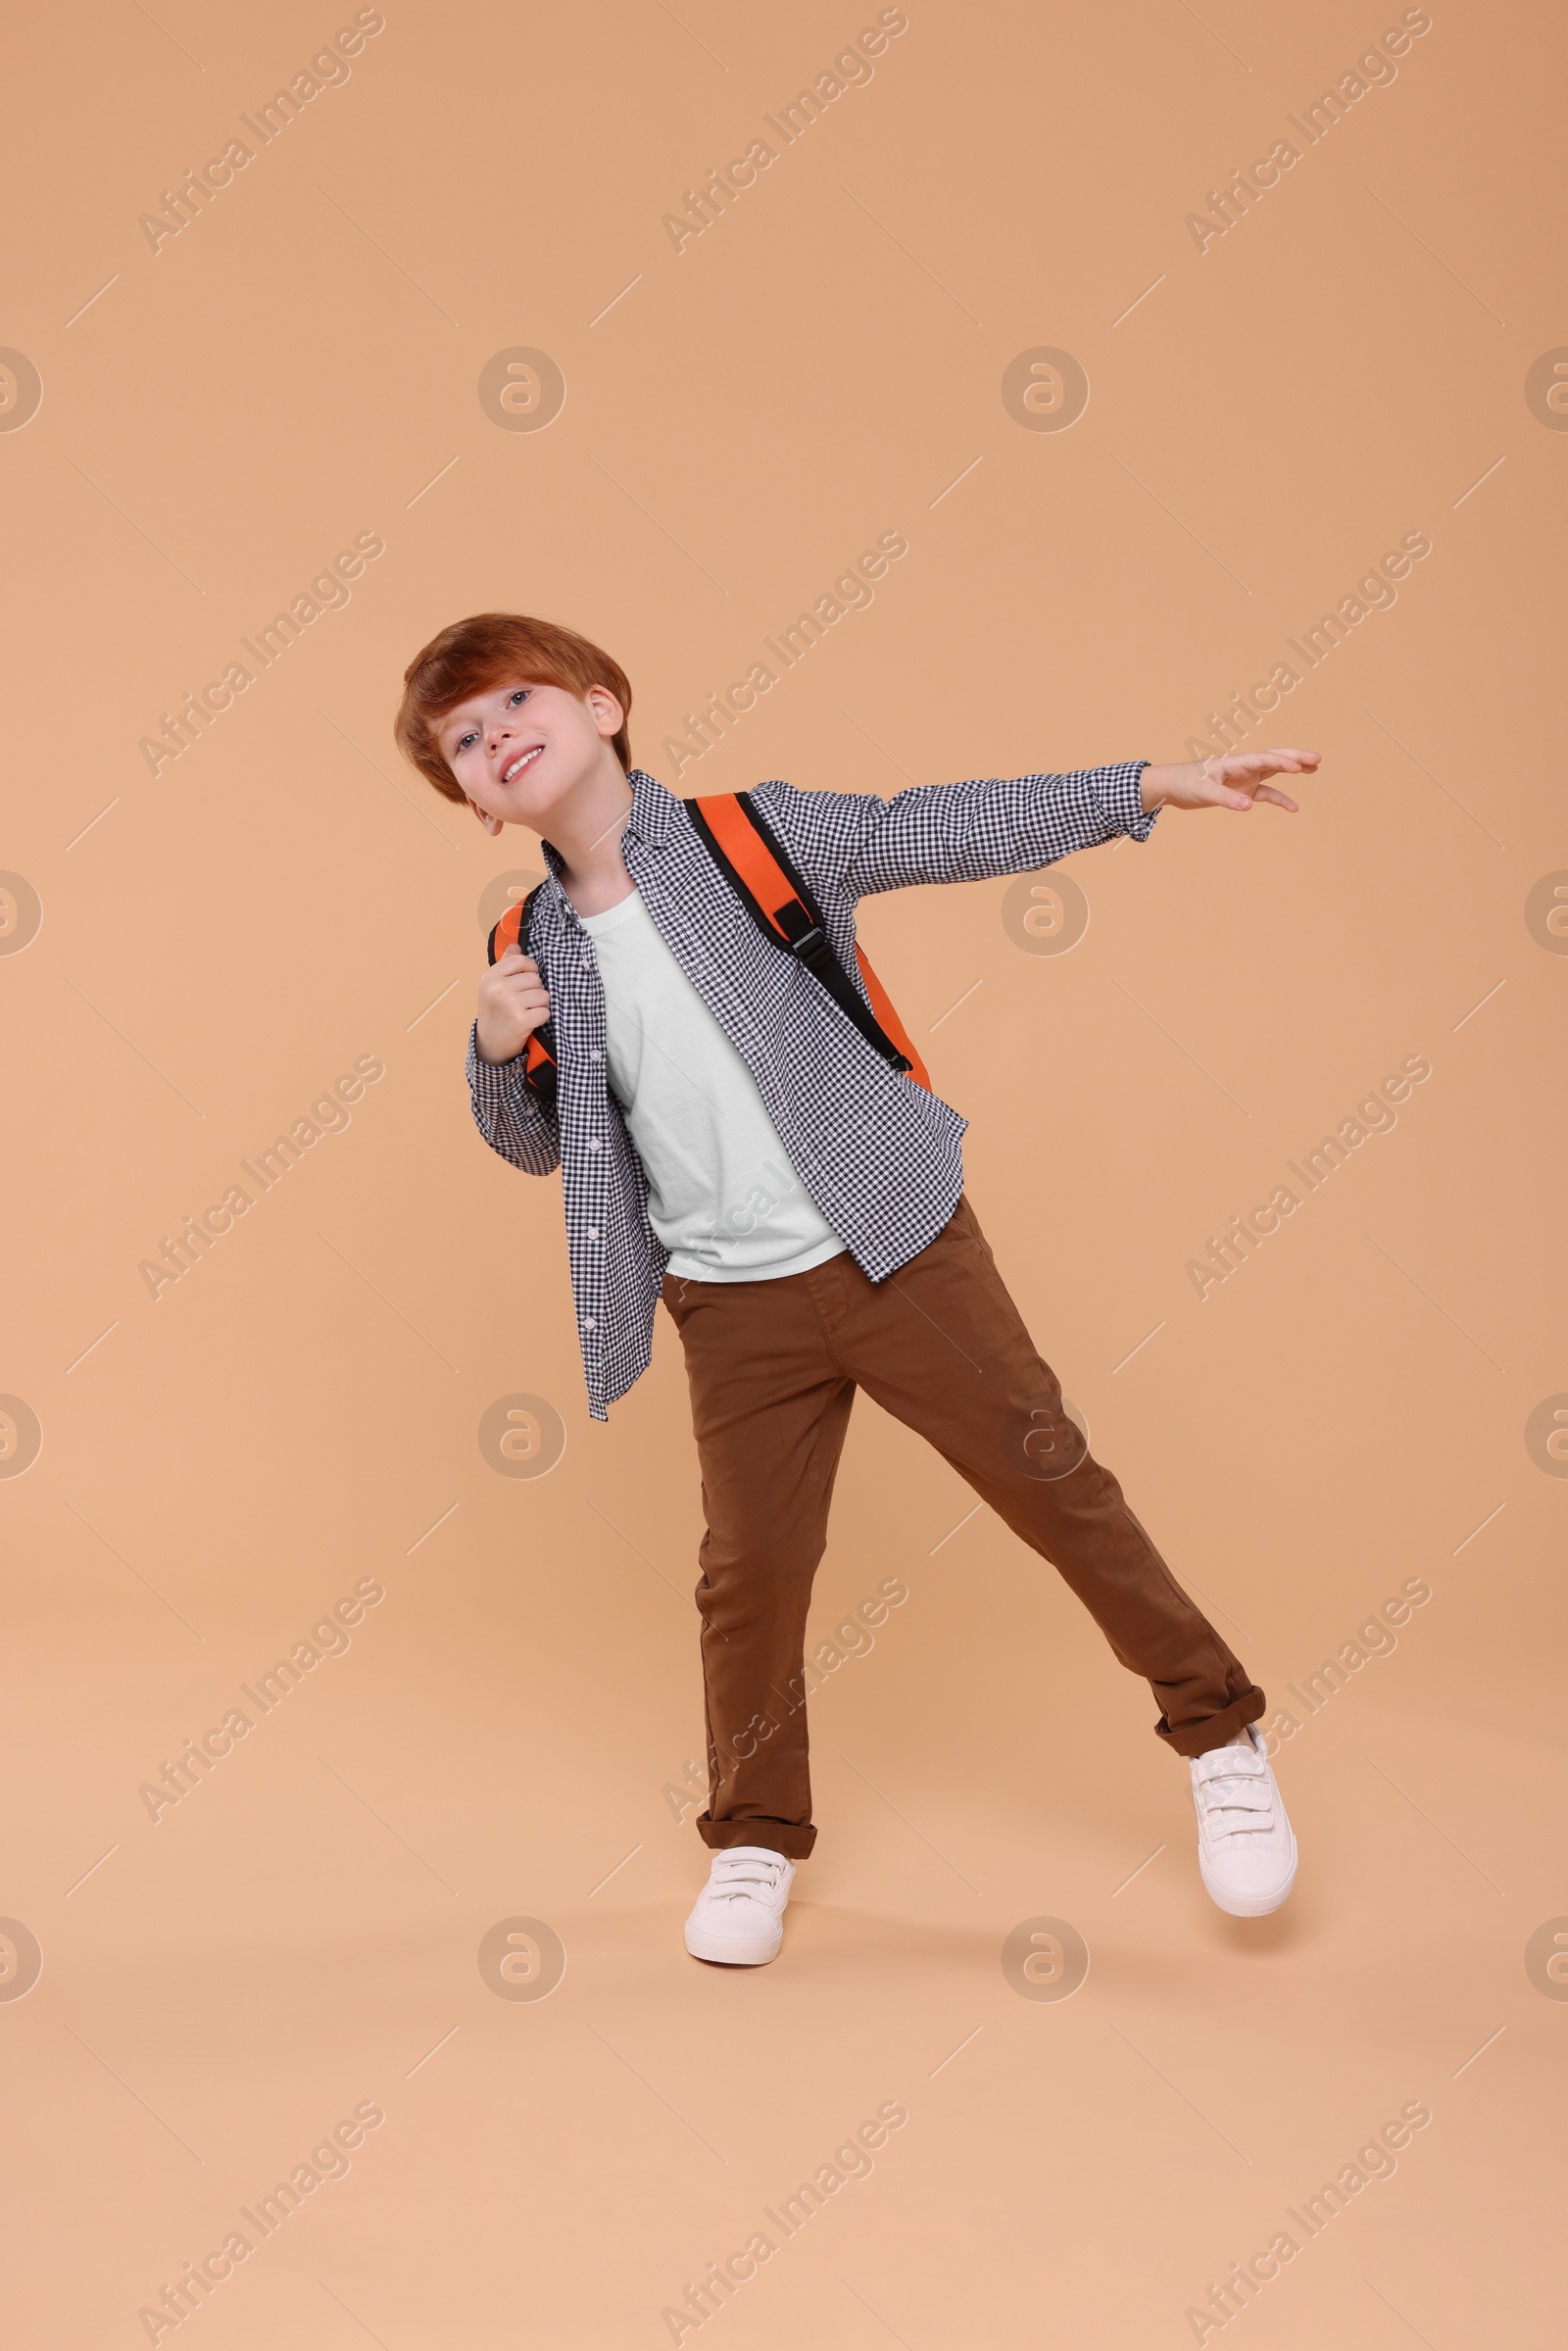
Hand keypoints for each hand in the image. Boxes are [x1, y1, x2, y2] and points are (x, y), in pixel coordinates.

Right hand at [476, 945, 550, 1066]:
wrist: (489, 1044)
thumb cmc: (495, 1012)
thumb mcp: (493, 986)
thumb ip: (506, 964)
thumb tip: (515, 945)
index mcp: (490, 977)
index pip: (522, 961)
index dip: (530, 970)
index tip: (525, 982)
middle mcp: (498, 988)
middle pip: (536, 979)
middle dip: (535, 991)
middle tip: (524, 1002)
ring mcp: (509, 1004)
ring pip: (543, 995)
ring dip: (540, 1005)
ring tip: (527, 1012)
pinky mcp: (520, 1020)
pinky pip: (545, 1012)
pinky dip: (541, 1018)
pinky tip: (530, 1022)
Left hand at [1140, 747, 1318, 813]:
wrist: (1173, 786)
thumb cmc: (1186, 783)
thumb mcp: (1204, 792)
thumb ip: (1227, 798)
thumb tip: (1249, 806)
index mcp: (1235, 762)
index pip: (1263, 759)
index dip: (1281, 761)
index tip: (1298, 766)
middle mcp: (1243, 767)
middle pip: (1275, 757)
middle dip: (1296, 757)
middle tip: (1317, 758)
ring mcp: (1245, 778)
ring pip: (1274, 771)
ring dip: (1293, 769)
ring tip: (1315, 768)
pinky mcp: (1243, 790)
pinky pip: (1266, 793)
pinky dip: (1280, 799)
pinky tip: (1294, 808)